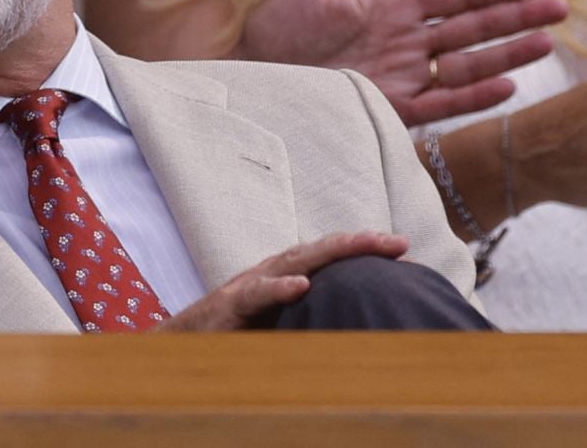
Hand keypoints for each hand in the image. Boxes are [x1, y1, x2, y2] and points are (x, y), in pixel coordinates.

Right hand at [157, 231, 408, 331]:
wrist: (182, 344)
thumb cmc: (235, 335)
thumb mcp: (283, 325)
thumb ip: (313, 317)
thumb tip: (359, 325)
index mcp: (285, 276)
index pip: (329, 257)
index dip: (363, 251)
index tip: (404, 251)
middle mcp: (271, 272)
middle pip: (320, 251)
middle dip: (360, 243)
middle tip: (399, 242)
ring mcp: (250, 285)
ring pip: (294, 261)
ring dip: (330, 252)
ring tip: (362, 244)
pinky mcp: (230, 305)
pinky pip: (257, 294)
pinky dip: (279, 287)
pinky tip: (301, 285)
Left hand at [238, 0, 564, 125]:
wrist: (252, 75)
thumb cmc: (274, 27)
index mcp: (391, 8)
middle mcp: (405, 42)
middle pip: (472, 28)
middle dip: (516, 18)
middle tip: (561, 8)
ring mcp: (401, 75)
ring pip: (466, 65)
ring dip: (506, 54)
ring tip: (546, 42)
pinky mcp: (390, 108)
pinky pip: (440, 103)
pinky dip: (472, 96)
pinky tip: (506, 85)